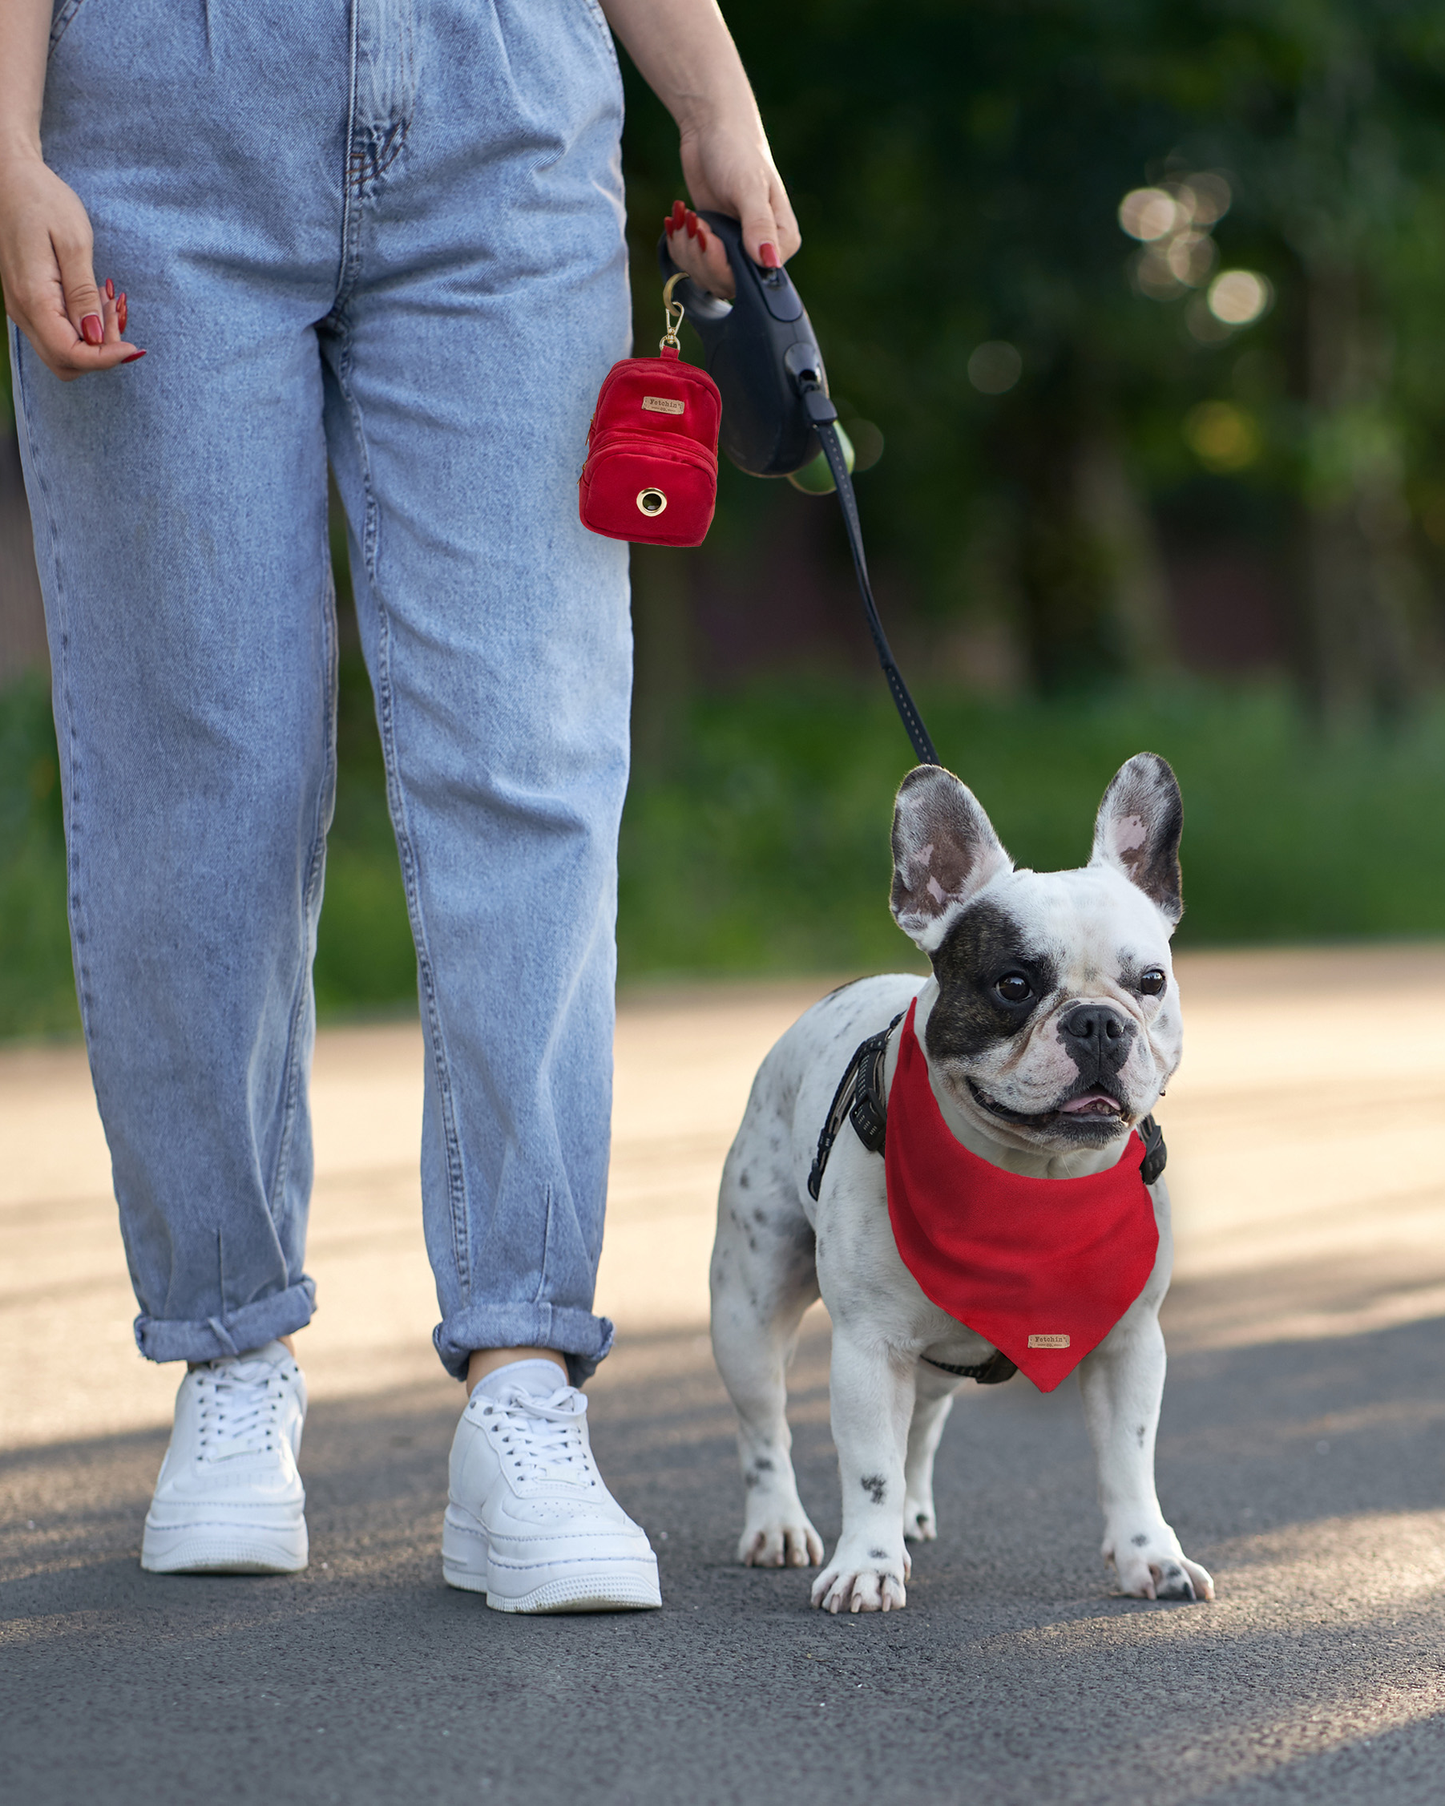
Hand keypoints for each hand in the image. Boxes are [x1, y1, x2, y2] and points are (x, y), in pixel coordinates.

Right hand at [0, 154, 143, 380]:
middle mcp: (21, 310)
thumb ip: (83, 293)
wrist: (10, 178)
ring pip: (61, 351)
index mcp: (32, 297)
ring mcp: (21, 308)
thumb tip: (96, 336)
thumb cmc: (43, 201)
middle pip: (64, 363)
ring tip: (109, 303)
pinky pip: (56, 332)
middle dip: (101, 353)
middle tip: (119, 315)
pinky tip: (95, 300)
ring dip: (94, 341)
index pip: (69, 353)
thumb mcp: (73, 241)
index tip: (133, 346)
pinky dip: (82, 328)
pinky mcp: (26, 302)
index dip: (105, 359)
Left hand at [662, 121, 799, 299]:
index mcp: (781, 240)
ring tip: (686, 219)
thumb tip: (771, 262)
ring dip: (687, 253)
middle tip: (694, 223)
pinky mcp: (712, 245)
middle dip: (701, 258)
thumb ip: (759, 226)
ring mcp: (735, 249)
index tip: (707, 235)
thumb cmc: (737, 150)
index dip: (723, 265)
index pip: (754, 279)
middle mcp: (760, 251)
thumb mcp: (748, 187)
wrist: (711, 131)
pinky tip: (681, 221)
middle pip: (727, 284)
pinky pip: (693, 266)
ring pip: (707, 278)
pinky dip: (680, 247)